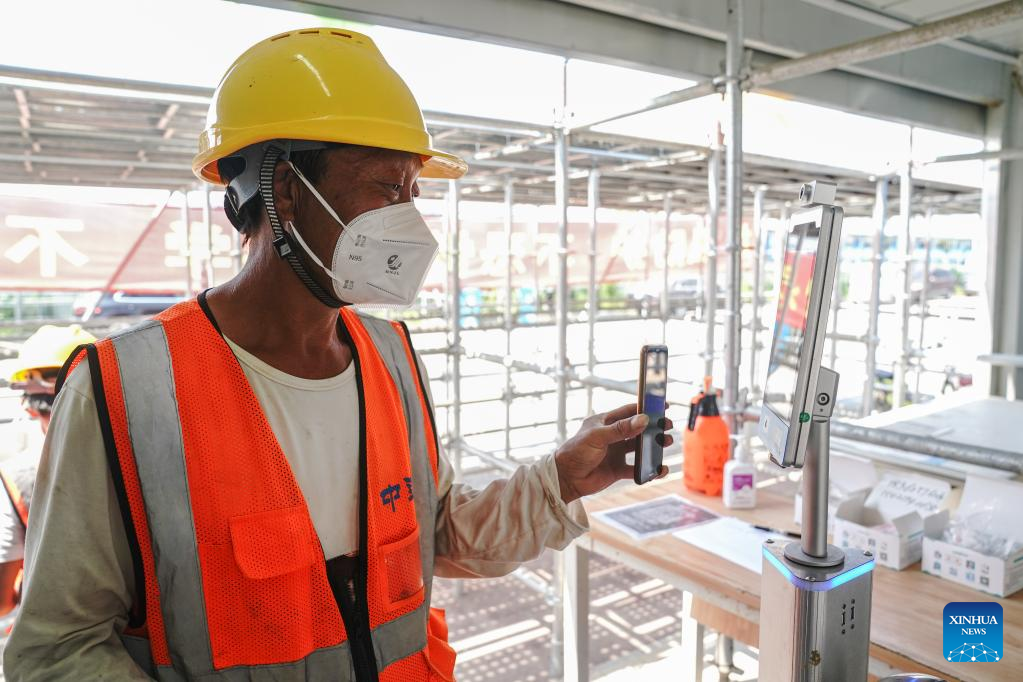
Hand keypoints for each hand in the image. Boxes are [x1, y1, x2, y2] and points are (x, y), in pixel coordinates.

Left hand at [554, 403, 672, 503]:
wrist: (565, 479)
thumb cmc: (576, 451)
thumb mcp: (597, 437)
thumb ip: (620, 429)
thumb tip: (643, 419)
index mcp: (605, 422)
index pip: (628, 411)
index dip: (645, 408)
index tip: (663, 406)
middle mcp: (612, 436)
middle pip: (637, 429)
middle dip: (653, 427)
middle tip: (667, 426)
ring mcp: (615, 452)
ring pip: (639, 448)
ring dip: (653, 446)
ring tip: (666, 443)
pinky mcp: (617, 469)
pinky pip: (637, 469)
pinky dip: (649, 469)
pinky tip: (660, 469)